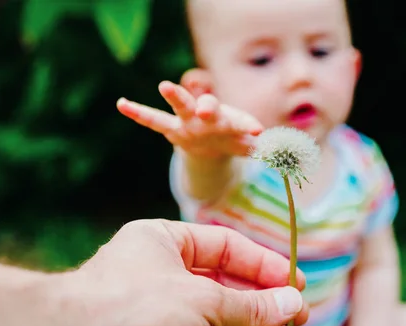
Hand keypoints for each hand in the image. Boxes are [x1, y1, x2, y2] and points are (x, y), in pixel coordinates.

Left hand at [0, 219, 307, 325]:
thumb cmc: (131, 306)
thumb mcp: (203, 300)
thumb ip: (249, 305)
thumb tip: (292, 304)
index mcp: (165, 242)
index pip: (226, 247)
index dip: (263, 265)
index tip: (295, 283)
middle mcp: (159, 276)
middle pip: (222, 287)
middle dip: (259, 305)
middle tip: (296, 318)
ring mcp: (153, 316)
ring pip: (210, 323)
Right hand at [117, 79, 262, 157]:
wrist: (211, 145)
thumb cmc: (233, 142)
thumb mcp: (248, 148)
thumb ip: (262, 151)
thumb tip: (284, 159)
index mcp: (230, 121)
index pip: (240, 121)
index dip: (247, 126)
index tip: (257, 131)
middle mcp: (209, 116)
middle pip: (209, 106)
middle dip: (208, 106)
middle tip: (207, 108)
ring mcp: (189, 121)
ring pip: (181, 106)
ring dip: (175, 97)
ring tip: (164, 86)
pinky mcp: (172, 128)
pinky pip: (153, 121)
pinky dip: (138, 113)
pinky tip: (121, 104)